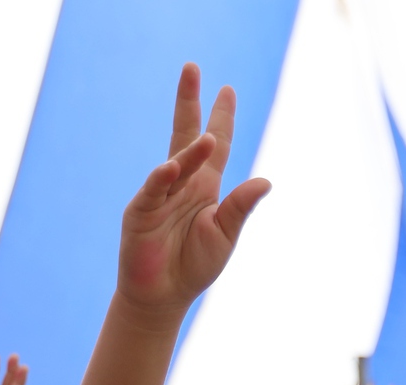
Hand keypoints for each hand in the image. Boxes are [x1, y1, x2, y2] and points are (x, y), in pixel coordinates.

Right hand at [115, 64, 270, 321]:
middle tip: (191, 68)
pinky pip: (153, 190)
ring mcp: (159, 194)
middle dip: (189, 102)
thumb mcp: (225, 234)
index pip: (217, 145)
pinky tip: (173, 166)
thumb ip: (240, 207)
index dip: (222, 118)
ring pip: (176, 162)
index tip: (227, 89)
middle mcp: (182, 183)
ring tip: (211, 136)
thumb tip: (265, 181)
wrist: (164, 296)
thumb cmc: (195, 265)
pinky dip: (163, 178)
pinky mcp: (140, 212)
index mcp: (205, 186)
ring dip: (192, 150)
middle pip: (187, 135)